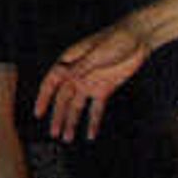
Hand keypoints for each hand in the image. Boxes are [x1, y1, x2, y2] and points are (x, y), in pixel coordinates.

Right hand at [35, 20, 152, 140]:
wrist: (139, 38)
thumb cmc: (116, 38)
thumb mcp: (97, 52)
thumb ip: (81, 66)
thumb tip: (64, 75)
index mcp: (70, 62)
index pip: (51, 82)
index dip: (43, 98)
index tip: (38, 114)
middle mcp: (77, 75)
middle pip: (63, 99)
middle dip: (58, 117)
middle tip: (54, 134)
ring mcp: (90, 83)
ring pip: (77, 107)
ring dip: (71, 122)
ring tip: (67, 138)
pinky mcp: (105, 89)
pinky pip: (96, 109)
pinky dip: (93, 122)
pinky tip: (90, 135)